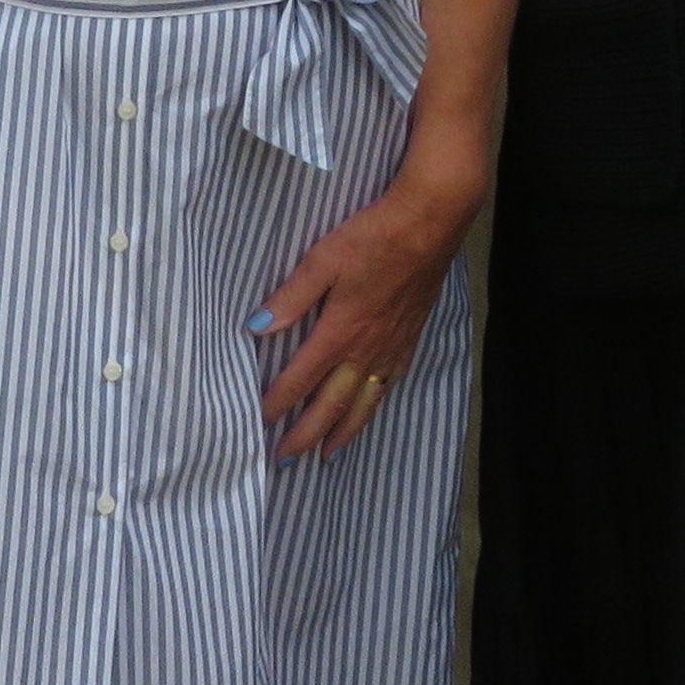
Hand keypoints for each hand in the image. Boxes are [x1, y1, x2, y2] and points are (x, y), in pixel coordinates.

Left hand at [253, 166, 474, 459]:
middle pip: (332, 405)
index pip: (300, 379)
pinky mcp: (410, 339)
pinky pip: (389, 385)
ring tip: (327, 455)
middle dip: (307, 434)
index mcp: (339, 332)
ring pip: (364, 403)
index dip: (278, 404)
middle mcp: (366, 350)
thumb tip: (255, 328)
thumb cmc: (373, 237)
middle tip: (286, 459)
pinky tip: (369, 410)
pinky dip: (374, 406)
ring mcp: (391, 348)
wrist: (429, 225)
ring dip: (343, 432)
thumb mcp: (322, 260)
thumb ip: (290, 297)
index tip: (258, 423)